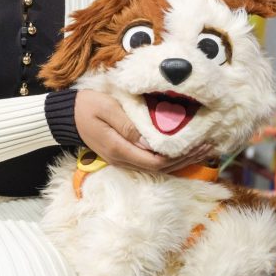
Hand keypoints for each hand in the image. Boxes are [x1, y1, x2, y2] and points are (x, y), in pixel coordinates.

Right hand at [74, 89, 216, 172]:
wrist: (66, 116)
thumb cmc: (87, 107)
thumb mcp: (108, 109)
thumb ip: (128, 126)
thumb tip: (151, 142)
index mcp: (119, 150)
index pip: (156, 161)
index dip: (180, 156)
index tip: (199, 144)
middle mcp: (123, 160)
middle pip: (161, 168)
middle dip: (187, 159)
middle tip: (209, 147)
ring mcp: (123, 160)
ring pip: (158, 167)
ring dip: (181, 160)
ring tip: (202, 149)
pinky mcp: (124, 155)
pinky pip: (151, 161)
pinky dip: (170, 158)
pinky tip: (182, 151)